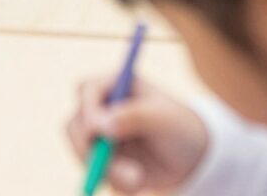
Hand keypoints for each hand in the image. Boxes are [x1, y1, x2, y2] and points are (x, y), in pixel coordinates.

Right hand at [65, 76, 208, 193]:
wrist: (190, 157)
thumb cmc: (179, 127)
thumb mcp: (164, 119)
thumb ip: (135, 116)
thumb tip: (102, 124)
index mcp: (115, 84)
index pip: (86, 90)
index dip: (88, 110)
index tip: (98, 132)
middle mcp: (102, 105)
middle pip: (75, 123)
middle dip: (90, 149)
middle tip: (108, 170)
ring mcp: (100, 133)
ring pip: (82, 152)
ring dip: (105, 170)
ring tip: (139, 180)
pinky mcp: (103, 157)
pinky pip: (95, 172)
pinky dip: (113, 182)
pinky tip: (139, 183)